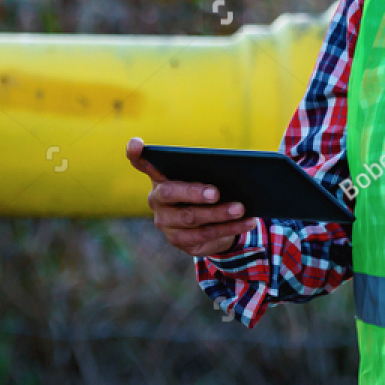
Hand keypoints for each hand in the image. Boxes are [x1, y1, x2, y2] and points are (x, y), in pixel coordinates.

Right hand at [126, 137, 255, 256]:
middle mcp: (156, 199)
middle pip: (171, 194)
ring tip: (240, 208)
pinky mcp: (180, 241)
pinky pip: (206, 235)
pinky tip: (248, 222)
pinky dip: (231, 228)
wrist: (209, 226)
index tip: (136, 143)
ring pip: (191, 218)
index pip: (142, 163)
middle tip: (216, 192)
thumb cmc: (205, 190)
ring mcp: (166, 222)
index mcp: (160, 176)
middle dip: (193, 192)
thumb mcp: (205, 177)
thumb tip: (234, 170)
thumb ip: (208, 170)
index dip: (136, 154)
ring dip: (219, 214)